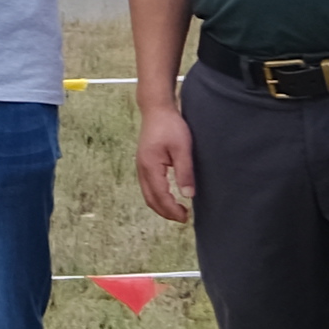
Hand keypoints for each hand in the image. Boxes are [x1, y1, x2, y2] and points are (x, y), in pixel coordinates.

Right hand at [135, 103, 194, 222]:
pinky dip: (157, 197)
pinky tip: (169, 196)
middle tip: (183, 218)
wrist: (156, 109)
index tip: (186, 217)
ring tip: (177, 210)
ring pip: (147, 194)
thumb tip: (188, 196)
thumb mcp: (182, 148)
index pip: (160, 197)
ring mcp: (141, 166)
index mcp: (150, 167)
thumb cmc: (170, 126)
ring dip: (161, 206)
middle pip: (151, 200)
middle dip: (166, 212)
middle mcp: (142, 169)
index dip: (172, 210)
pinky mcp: (144, 163)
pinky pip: (148, 187)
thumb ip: (185, 172)